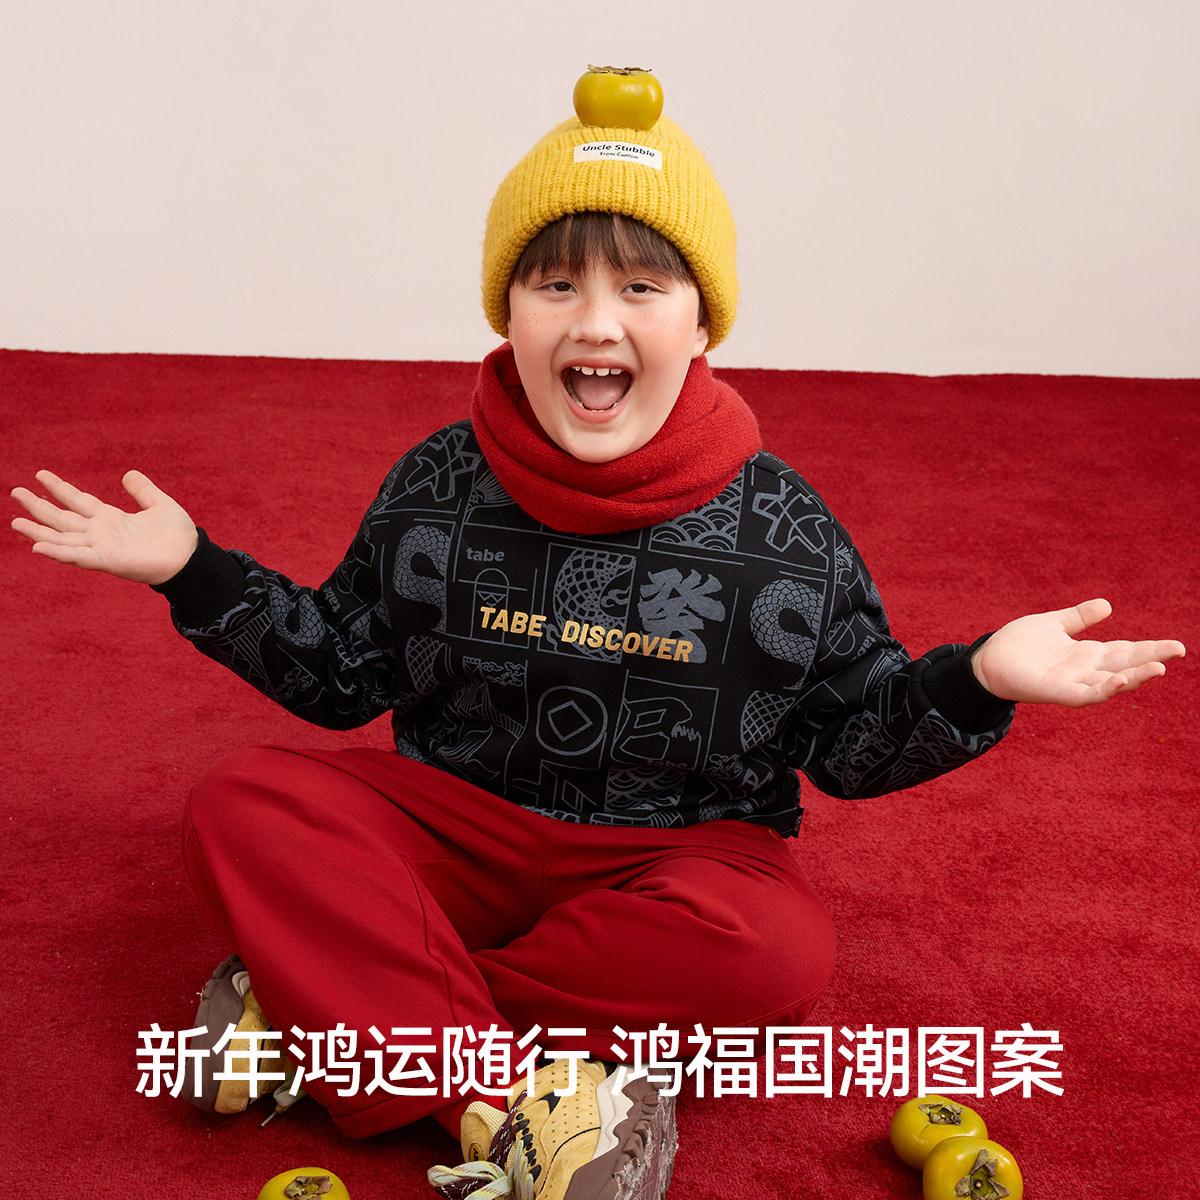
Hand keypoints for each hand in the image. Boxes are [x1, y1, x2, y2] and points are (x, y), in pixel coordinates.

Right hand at [11, 470, 198, 585]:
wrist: (191, 558)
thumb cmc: (178, 535)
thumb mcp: (160, 504)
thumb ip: (143, 490)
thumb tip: (129, 474)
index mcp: (112, 519)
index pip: (79, 501)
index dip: (60, 488)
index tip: (40, 475)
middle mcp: (101, 533)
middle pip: (63, 518)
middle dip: (39, 507)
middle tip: (15, 492)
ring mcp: (101, 548)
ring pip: (63, 538)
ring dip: (39, 531)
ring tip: (15, 523)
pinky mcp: (107, 561)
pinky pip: (79, 557)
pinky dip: (59, 553)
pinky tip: (38, 547)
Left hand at [971, 598, 1185, 706]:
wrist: (988, 661)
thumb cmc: (1019, 644)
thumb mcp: (1053, 624)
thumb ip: (1079, 617)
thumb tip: (1108, 605)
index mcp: (1086, 654)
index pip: (1125, 651)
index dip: (1149, 648)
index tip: (1176, 645)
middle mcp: (1084, 670)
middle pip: (1125, 665)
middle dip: (1152, 660)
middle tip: (1179, 650)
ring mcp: (1073, 682)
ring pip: (1111, 682)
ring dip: (1135, 677)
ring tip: (1159, 668)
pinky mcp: (1057, 692)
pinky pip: (1085, 695)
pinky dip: (1104, 689)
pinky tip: (1121, 680)